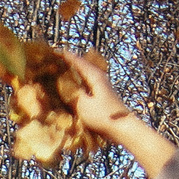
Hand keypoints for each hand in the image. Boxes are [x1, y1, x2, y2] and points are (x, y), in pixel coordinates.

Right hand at [55, 47, 176, 173]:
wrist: (122, 127)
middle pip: (84, 64)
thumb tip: (63, 83)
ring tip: (66, 68)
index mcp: (95, 76)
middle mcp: (100, 77)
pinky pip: (89, 81)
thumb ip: (72, 93)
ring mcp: (103, 85)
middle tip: (59, 58)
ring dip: (77, 70)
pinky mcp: (104, 94)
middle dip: (72, 61)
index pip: (78, 62)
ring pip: (87, 72)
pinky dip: (81, 79)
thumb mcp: (83, 105)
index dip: (66, 57)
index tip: (55, 51)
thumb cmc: (102, 116)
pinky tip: (77, 84)